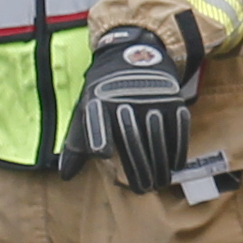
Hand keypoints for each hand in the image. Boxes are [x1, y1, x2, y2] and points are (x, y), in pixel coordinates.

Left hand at [70, 23, 198, 192]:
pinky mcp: (172, 99)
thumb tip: (65, 176)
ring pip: (157, 137)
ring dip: (160, 164)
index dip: (99, 136)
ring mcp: (152, 97)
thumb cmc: (104, 91)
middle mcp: (125, 98)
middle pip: (132, 137)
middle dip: (140, 167)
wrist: (133, 54)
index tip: (102, 153)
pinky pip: (177, 128)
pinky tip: (175, 165)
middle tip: (143, 189)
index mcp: (99, 100)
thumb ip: (77, 142)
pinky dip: (177, 149)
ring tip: (159, 183)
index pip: (97, 120)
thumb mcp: (86, 108)